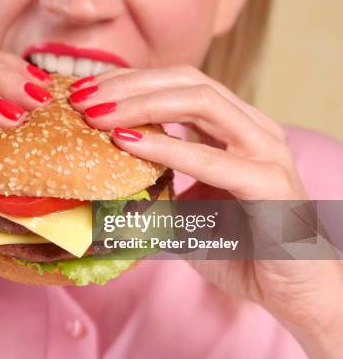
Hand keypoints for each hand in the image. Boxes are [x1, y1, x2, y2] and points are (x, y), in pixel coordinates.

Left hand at [71, 66, 342, 356]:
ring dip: (141, 105)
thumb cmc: (239, 248)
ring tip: (96, 114)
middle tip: (82, 96)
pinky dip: (167, 147)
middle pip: (187, 81)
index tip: (85, 92)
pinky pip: (212, 158)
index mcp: (234, 128)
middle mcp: (252, 129)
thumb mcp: (184, 209)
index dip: (130, 82)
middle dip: (129, 84)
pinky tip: (127, 143)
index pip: (178, 85)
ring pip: (202, 102)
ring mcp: (265, 151)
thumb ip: (155, 186)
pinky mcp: (269, 183)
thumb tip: (100, 179)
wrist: (292, 292)